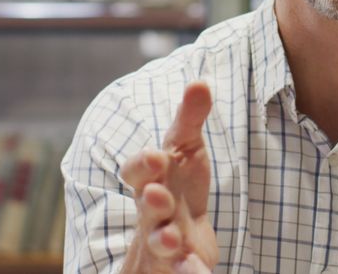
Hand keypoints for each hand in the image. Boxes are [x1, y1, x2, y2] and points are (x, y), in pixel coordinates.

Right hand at [120, 82, 217, 272]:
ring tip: (173, 239)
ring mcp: (160, 242)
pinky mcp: (176, 267)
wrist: (176, 237)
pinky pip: (179, 271)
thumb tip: (199, 81)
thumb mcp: (185, 151)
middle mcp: (150, 212)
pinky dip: (188, 273)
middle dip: (150, 202)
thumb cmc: (177, 187)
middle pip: (145, 208)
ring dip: (162, 240)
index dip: (143, 164)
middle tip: (159, 195)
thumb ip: (190, 119)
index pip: (138, 170)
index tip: (157, 157)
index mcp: (152, 180)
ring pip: (156, 244)